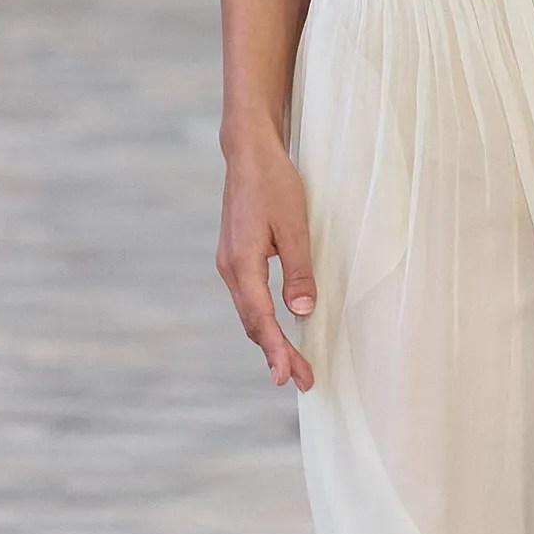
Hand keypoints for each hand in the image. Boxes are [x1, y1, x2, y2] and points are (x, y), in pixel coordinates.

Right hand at [218, 136, 315, 391]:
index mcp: (242, 262)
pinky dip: (264, 321)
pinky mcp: (236, 258)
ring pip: (250, 313)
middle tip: (302, 380)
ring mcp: (230, 264)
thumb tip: (302, 311)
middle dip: (277, 353)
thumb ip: (299, 270)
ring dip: (271, 340)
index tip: (286, 376)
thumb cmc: (274, 183)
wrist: (248, 153)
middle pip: (253, 323)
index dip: (276, 349)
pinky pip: (249, 299)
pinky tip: (279, 331)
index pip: (260, 317)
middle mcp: (230, 268)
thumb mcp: (295, 225)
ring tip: (294, 365)